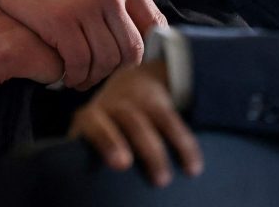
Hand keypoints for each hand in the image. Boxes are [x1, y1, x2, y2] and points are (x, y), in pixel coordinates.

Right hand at [0, 0, 165, 89]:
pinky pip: (79, 63)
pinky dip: (75, 76)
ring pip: (106, 60)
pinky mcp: (60, 21)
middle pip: (131, 50)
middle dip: (117, 70)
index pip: (154, 26)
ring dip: (94, 77)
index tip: (127, 60)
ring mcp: (86, 6)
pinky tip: (67, 76)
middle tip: (100, 73)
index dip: (146, 51)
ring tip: (82, 77)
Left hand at [70, 62, 202, 187]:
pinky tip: (193, 168)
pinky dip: (185, 145)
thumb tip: (85, 196)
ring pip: (154, 120)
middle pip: (129, 119)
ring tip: (165, 181)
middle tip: (150, 175)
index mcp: (92, 117)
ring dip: (162, 150)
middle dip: (143, 145)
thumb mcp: (91, 135)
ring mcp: (140, 102)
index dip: (108, 141)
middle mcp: (116, 105)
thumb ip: (87, 158)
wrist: (131, 83)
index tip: (123, 163)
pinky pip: (174, 122)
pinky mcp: (161, 104)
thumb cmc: (105, 127)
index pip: (95, 124)